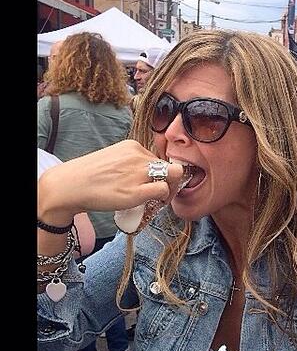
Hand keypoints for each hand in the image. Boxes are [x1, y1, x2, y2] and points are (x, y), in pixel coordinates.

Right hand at [38, 140, 184, 223]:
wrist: (70, 186)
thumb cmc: (90, 177)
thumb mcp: (114, 160)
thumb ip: (131, 163)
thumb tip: (147, 175)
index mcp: (132, 147)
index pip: (159, 159)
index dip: (162, 173)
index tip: (155, 183)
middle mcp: (138, 156)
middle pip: (170, 167)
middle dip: (170, 182)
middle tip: (160, 195)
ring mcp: (138, 172)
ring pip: (172, 177)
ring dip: (169, 190)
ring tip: (157, 200)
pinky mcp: (137, 190)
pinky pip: (163, 190)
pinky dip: (164, 198)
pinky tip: (154, 204)